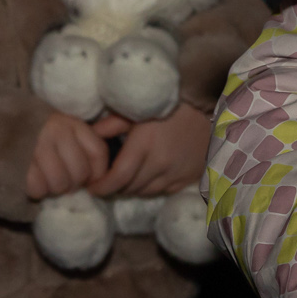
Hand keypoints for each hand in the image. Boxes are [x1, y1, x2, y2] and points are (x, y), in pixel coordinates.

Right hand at [24, 110, 109, 198]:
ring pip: (59, 183)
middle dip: (73, 185)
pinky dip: (36, 192)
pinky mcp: (17, 161)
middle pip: (80, 172)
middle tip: (62, 183)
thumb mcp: (62, 127)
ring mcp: (36, 145)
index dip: (98, 173)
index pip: (98, 152)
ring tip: (46, 182)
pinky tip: (31, 183)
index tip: (90, 181)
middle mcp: (56, 131)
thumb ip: (81, 144)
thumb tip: (98, 176)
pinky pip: (37, 188)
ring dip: (53, 190)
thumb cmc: (35, 130)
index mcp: (71, 123)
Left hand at [88, 103, 213, 197]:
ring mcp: (177, 172)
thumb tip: (89, 136)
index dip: (101, 187)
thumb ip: (111, 124)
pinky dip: (152, 186)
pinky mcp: (190, 176)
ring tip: (127, 177)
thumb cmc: (168, 106)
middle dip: (114, 186)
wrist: (207, 107)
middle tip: (107, 180)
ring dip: (133, 187)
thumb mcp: (137, 110)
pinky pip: (163, 191)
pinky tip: (149, 175)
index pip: (117, 178)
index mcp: (144, 146)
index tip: (92, 186)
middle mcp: (161, 164)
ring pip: (145, 191)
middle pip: (129, 188)